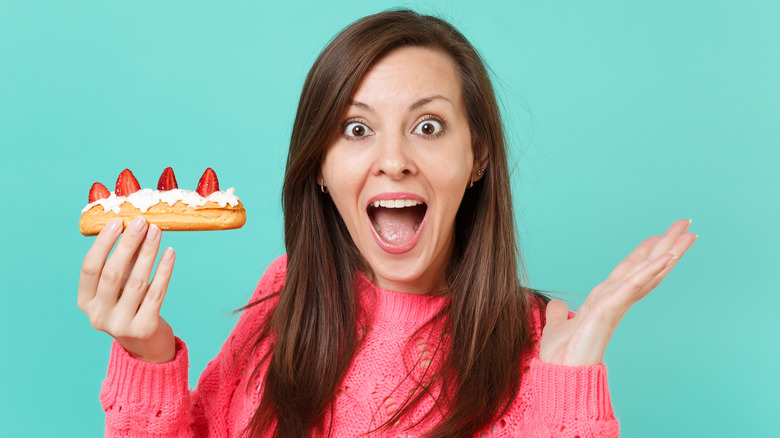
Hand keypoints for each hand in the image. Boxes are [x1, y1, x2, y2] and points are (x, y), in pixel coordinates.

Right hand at [77, 216, 176, 362]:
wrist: (146, 346)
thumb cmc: (131, 307)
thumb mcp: (119, 288)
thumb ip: (123, 262)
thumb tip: (134, 226)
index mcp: (85, 303)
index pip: (90, 268)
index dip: (103, 244)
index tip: (118, 221)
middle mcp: (98, 316)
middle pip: (112, 273)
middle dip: (127, 244)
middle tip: (141, 222)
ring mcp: (120, 324)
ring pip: (136, 281)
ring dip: (148, 252)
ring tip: (157, 231)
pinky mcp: (144, 328)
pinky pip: (156, 293)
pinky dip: (164, 270)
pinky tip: (170, 253)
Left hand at [539, 219, 696, 365]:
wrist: (561, 375)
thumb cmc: (562, 356)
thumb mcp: (557, 326)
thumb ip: (559, 314)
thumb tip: (557, 305)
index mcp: (604, 301)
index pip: (630, 272)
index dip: (645, 254)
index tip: (659, 236)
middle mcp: (613, 299)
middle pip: (644, 266)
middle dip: (665, 245)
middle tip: (686, 224)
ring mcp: (615, 304)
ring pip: (646, 271)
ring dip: (667, 251)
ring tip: (688, 233)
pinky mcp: (610, 310)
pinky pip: (633, 286)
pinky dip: (649, 271)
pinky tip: (666, 257)